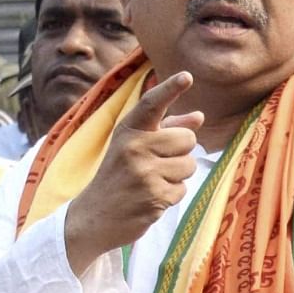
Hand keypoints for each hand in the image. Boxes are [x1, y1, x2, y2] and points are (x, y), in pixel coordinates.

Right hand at [63, 71, 203, 274]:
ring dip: (177, 175)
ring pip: (189, 165)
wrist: (94, 217)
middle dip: (181, 152)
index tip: (187, 76)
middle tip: (157, 163)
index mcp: (128, 130)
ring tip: (151, 182)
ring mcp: (144, 173)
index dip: (171, 88)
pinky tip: (150, 197)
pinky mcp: (154, 198)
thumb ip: (167, 129)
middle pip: (187, 139)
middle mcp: (134, 148)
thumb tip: (199, 116)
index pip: (152, 104)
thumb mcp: (134, 146)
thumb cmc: (118, 175)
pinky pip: (183, 189)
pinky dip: (172, 195)